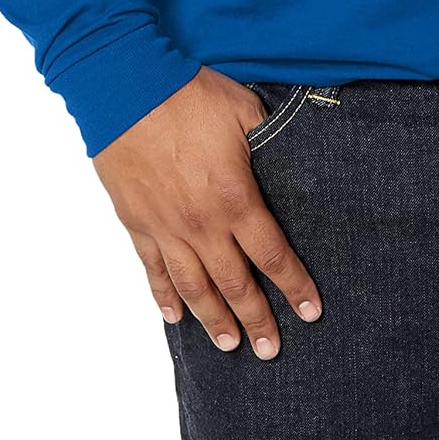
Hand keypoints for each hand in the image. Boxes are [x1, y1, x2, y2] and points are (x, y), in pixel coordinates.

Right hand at [92, 65, 322, 357]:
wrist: (128, 89)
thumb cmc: (190, 95)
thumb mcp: (246, 112)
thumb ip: (269, 144)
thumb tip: (288, 159)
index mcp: (235, 198)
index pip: (272, 255)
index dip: (294, 286)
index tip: (310, 312)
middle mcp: (202, 224)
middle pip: (235, 284)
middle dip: (256, 319)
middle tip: (270, 350)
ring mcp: (166, 227)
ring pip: (194, 287)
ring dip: (213, 319)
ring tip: (229, 345)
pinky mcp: (137, 222)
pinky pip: (153, 270)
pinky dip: (165, 296)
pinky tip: (175, 317)